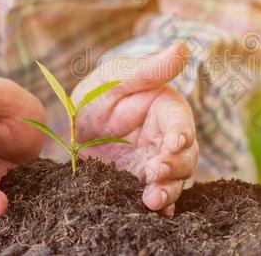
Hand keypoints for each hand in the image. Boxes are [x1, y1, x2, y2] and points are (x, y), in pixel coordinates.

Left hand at [71, 42, 198, 215]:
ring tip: (152, 201)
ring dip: (167, 191)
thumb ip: (151, 69)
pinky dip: (161, 205)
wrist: (75, 122)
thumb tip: (184, 48)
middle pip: (185, 157)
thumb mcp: (119, 76)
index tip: (172, 143)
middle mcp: (167, 139)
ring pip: (174, 180)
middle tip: (154, 175)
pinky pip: (155, 194)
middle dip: (174, 168)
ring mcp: (154, 162)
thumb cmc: (101, 90)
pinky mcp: (140, 181)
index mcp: (167, 110)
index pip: (182, 124)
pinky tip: (158, 213)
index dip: (181, 134)